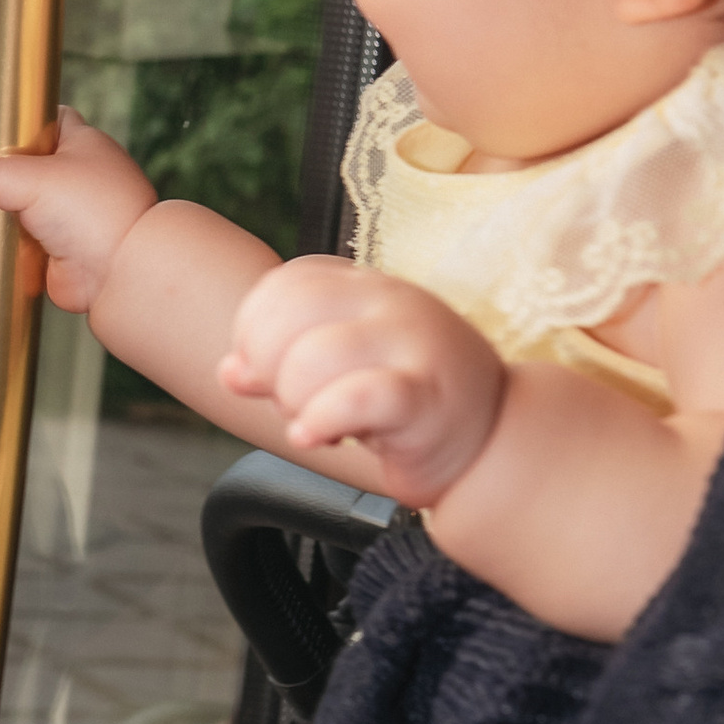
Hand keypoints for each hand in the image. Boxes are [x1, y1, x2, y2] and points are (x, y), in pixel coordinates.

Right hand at [0, 110, 156, 312]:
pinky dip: (17, 245)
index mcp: (85, 144)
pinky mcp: (66, 248)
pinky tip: (2, 243)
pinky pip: (31, 242)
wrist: (120, 271)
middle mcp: (83, 177)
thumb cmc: (92, 211)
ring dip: (11, 213)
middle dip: (9, 176)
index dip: (25, 122)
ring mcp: (75, 214)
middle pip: (33, 166)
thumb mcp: (28, 177)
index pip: (53, 119)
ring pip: (30, 206)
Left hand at [222, 258, 507, 507]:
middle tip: (293, 402)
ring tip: (316, 425)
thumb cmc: (409, 401)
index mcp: (365, 285)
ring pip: (314, 356)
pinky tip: (316, 435)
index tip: (266, 373)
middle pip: (289, 313)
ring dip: (296, 402)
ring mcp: (413, 343)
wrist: (493, 440)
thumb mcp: (342, 369)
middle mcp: (390, 300)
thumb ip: (285, 361)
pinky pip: (358, 396)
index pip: (286, 284)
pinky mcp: (427, 396)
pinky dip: (322, 419)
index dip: (255, 333)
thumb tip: (230, 372)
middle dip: (269, 368)